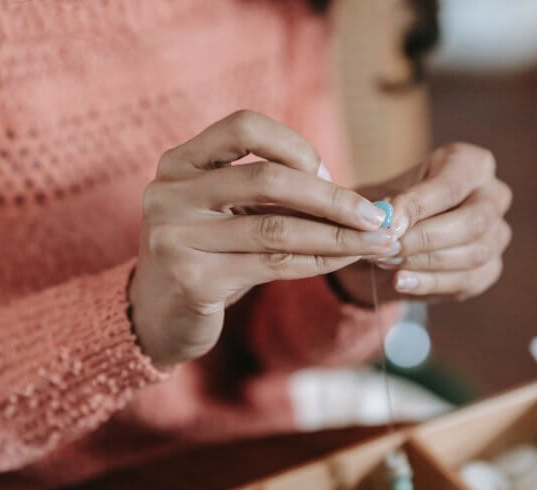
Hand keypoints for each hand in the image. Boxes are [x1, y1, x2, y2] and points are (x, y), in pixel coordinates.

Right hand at [129, 111, 396, 366]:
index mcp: (178, 163)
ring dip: (337, 234)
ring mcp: (176, 237)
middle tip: (375, 215)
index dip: (295, 145)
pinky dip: (318, 260)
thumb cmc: (205, 254)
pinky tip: (346, 258)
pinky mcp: (193, 280)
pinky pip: (272, 264)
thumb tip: (352, 198)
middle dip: (331, 196)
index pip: (243, 127)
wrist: (158, 315)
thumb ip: (270, 196)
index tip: (328, 174)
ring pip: (275, 227)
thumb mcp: (225, 213)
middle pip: (266, 179)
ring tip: (377, 240)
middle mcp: (169, 194)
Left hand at [334, 143, 511, 302]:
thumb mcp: (383, 195)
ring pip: (472, 254)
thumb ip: (385, 204)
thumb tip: (386, 217)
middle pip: (472, 222)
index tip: (389, 224)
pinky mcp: (490, 269)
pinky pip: (467, 281)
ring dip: (424, 262)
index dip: (419, 205)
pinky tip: (400, 281)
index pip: (452, 185)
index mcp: (472, 164)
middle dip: (425, 239)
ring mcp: (498, 234)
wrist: (397, 236)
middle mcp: (494, 196)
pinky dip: (429, 283)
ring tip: (385, 261)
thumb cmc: (394, 205)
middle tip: (388, 248)